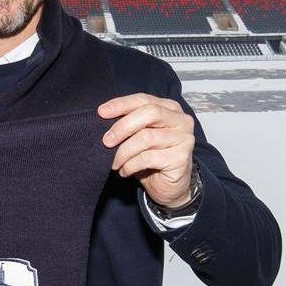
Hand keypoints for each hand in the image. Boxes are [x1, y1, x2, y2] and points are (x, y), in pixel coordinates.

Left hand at [98, 93, 194, 208]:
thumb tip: (103, 115)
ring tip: (115, 162)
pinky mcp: (181, 158)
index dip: (121, 104)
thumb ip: (128, 123)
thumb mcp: (137, 136)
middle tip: (106, 141)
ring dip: (124, 151)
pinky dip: (130, 165)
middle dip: (123, 126)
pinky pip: (148, 158)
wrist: (168, 186)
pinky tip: (124, 171)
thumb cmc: (150, 157)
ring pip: (147, 137)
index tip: (101, 112)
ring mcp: (184, 139)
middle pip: (149, 113)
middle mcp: (181, 120)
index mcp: (170, 108)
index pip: (143, 99)